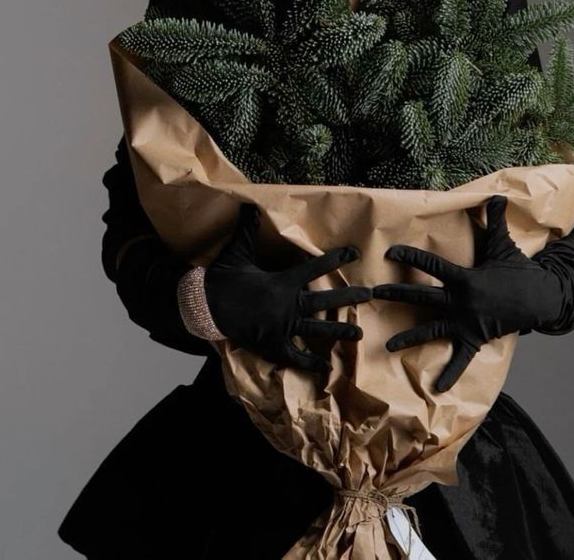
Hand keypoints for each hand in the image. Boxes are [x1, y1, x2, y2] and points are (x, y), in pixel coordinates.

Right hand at [205, 202, 371, 378]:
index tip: (354, 253)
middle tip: (369, 295)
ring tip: (359, 334)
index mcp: (283, 281)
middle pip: (325, 300)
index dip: (336, 259)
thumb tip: (249, 204)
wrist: (204, 307)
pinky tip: (325, 369)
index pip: (315, 267)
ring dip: (339, 331)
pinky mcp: (273, 346)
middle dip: (348, 297)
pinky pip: (295, 357)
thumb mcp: (237, 251)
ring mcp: (282, 327)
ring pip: (317, 329)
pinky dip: (310, 364)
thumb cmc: (222, 278)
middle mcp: (288, 305)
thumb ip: (247, 229)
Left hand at [372, 195, 563, 391]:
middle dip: (397, 295)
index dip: (410, 258)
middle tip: (374, 294)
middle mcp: (460, 301)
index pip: (431, 266)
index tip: (390, 253)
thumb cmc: (518, 270)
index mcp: (464, 278)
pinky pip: (461, 358)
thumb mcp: (503, 245)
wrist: (540, 298)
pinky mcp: (475, 338)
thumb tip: (497, 196)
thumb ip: (494, 222)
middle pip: (422, 298)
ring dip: (409, 337)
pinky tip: (436, 389)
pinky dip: (450, 374)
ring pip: (432, 330)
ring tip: (387, 345)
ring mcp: (466, 322)